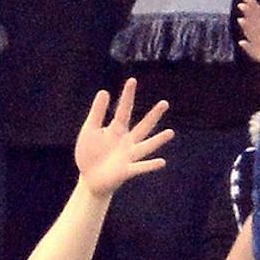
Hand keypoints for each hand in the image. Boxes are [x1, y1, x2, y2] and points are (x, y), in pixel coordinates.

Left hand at [74, 80, 173, 197]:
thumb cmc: (89, 154)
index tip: (132, 80)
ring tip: (170, 132)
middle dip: (153, 115)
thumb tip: (105, 91)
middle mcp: (127, 142)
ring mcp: (129, 156)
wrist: (89, 179)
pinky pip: (141, 167)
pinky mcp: (127, 170)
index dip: (128, 95)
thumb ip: (97, 112)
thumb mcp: (89, 130)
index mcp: (116, 130)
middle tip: (165, 103)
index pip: (124, 110)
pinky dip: (151, 165)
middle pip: (143, 126)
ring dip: (158, 140)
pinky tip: (162, 162)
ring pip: (146, 146)